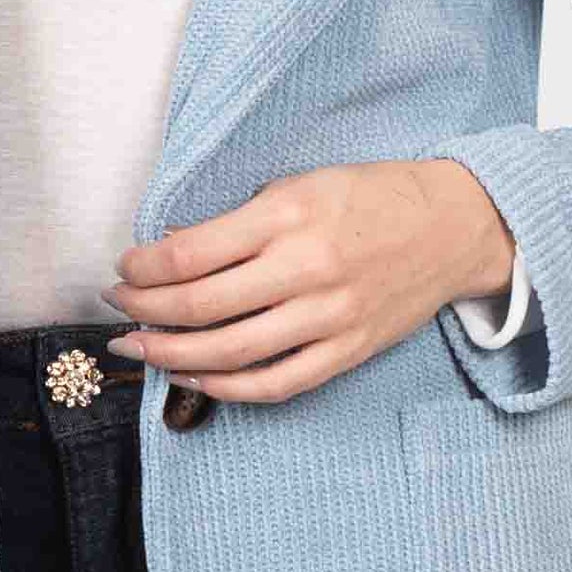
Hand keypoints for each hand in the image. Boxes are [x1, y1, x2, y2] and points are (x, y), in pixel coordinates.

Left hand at [107, 156, 514, 402]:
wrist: (453, 226)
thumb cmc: (370, 198)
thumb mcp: (299, 185)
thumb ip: (239, 221)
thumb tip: (171, 254)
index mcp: (289, 216)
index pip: (190, 252)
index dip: (143, 267)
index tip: (125, 268)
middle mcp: (307, 268)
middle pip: (200, 306)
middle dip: (144, 310)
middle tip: (117, 307)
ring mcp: (329, 317)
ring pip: (229, 352)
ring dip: (170, 353)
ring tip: (138, 346)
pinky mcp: (347, 351)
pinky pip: (274, 384)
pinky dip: (224, 387)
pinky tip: (193, 374)